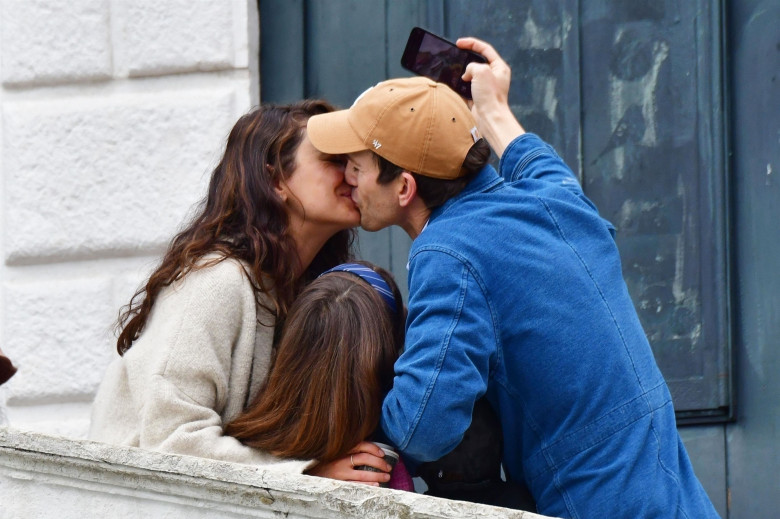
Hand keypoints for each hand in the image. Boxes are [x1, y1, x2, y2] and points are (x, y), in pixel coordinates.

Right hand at [305, 441, 391, 485]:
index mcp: (340, 450)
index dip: (373, 448)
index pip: (360, 445)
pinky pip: (355, 486)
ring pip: (362, 474)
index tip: (382, 453)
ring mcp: (339, 473)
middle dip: (379, 462)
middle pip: (364, 459)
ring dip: (377, 475)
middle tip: (389, 467)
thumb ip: (347, 449)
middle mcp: (340, 460)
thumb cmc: (324, 462)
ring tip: (386, 477)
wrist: (307, 474)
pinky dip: (367, 485)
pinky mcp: (338, 484)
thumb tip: (367, 448)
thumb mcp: (333, 452)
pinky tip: (376, 485)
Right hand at [457, 37, 524, 156]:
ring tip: (455, 74)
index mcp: (499, 67)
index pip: (485, 49)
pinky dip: (460, 86)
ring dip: (462, 74)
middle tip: (455, 57)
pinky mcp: (478, 97)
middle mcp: (494, 76)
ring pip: (471, 75)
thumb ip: (472, 66)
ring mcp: (486, 87)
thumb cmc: (490, 95)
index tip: (459, 43)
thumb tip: (466, 75)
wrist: (489, 118)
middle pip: (477, 62)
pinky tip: (454, 85)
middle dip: (466, 60)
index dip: (471, 43)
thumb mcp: (481, 71)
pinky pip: (466, 87)